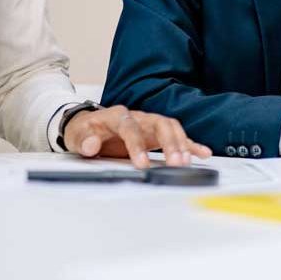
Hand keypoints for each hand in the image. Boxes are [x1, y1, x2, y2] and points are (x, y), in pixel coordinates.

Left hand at [62, 105, 211, 168]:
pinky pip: (177, 137)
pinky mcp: (157, 134)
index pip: (130, 127)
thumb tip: (92, 145)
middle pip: (160, 124)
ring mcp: (150, 124)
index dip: (136, 145)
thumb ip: (83, 140)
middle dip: (169, 143)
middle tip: (175, 162)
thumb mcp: (77, 135)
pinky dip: (191, 144)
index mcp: (117, 115)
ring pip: (171, 128)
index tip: (142, 164)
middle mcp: (138, 117)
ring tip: (185, 163)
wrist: (89, 127)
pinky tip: (203, 153)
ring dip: (181, 144)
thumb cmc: (85, 130)